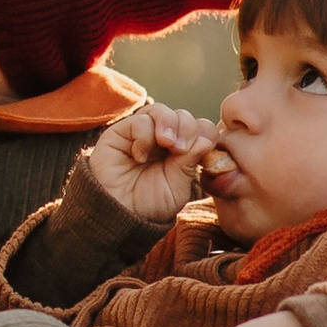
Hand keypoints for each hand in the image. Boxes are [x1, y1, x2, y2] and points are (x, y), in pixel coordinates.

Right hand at [86, 99, 221, 223]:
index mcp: (182, 151)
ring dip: (169, 124)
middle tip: (180, 150)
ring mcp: (142, 133)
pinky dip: (145, 135)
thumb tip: (206, 139)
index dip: (205, 134)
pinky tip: (139, 156)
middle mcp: (163, 139)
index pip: (201, 129)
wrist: (119, 215)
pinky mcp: (121, 132)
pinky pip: (140, 120)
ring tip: (167, 144)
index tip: (201, 153)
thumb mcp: (177, 187)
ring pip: (162, 111)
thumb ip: (190, 163)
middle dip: (187, 129)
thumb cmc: (149, 205)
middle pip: (184, 116)